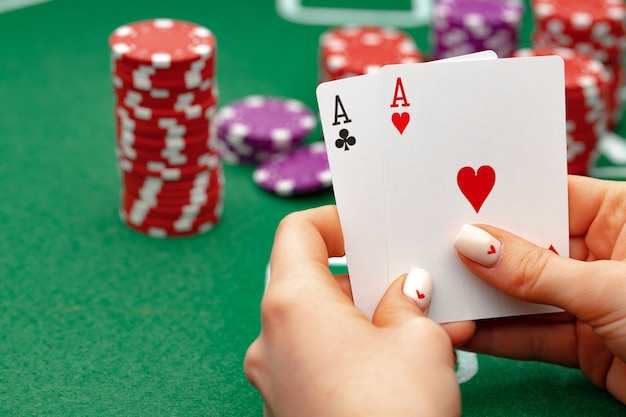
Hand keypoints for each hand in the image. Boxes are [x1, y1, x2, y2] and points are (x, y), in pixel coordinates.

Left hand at [244, 206, 473, 416]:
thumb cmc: (392, 413)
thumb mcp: (419, 342)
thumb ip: (410, 303)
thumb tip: (407, 291)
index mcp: (292, 304)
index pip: (297, 233)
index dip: (334, 221)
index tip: (369, 230)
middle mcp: (270, 338)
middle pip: (309, 280)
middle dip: (362, 277)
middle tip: (407, 279)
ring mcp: (275, 376)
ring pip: (316, 323)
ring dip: (361, 316)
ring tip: (414, 322)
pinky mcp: (289, 406)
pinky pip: (317, 359)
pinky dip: (350, 350)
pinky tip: (393, 362)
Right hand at [454, 175, 625, 403]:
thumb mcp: (608, 288)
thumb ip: (535, 270)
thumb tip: (473, 243)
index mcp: (620, 216)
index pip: (549, 195)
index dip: (501, 198)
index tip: (452, 202)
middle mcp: (602, 252)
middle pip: (528, 246)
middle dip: (480, 253)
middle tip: (430, 248)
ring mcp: (590, 298)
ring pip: (524, 293)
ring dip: (482, 298)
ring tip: (435, 291)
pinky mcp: (583, 341)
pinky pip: (531, 333)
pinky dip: (497, 336)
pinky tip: (462, 329)